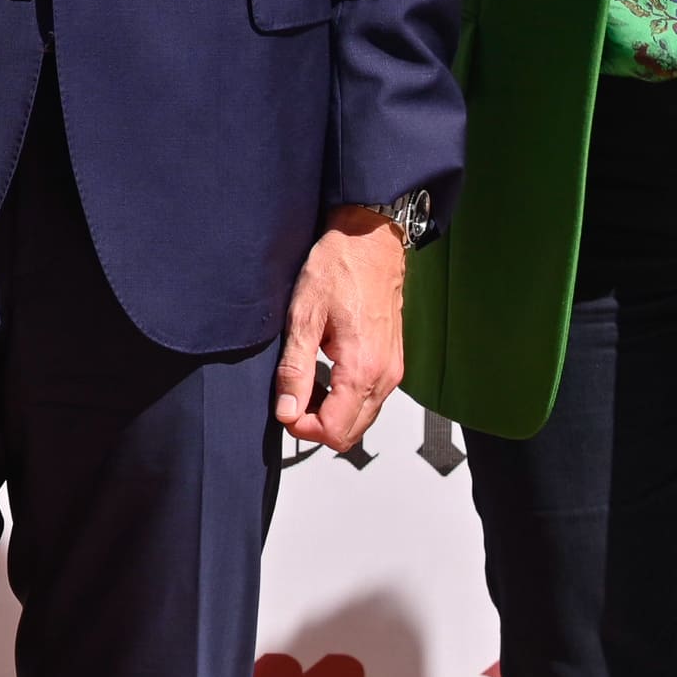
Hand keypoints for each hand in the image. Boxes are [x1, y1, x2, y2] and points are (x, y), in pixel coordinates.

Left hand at [273, 209, 406, 450]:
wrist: (369, 244)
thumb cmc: (338, 270)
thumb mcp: (303, 317)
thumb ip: (295, 370)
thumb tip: (287, 411)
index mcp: (362, 368)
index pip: (335, 430)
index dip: (304, 429)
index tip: (284, 410)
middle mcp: (385, 376)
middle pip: (351, 433)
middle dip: (317, 426)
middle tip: (290, 400)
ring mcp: (392, 371)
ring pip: (362, 419)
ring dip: (332, 414)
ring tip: (305, 384)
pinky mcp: (392, 363)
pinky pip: (370, 400)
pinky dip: (347, 400)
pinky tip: (325, 377)